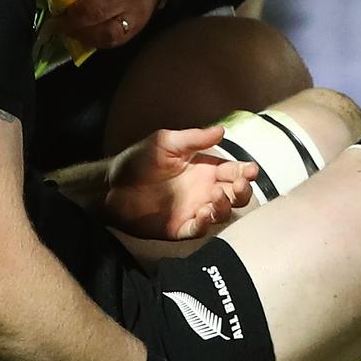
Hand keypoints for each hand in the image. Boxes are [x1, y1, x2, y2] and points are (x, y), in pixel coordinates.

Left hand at [49, 0, 156, 48]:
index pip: (91, 8)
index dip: (69, 17)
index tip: (53, 19)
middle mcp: (128, 5)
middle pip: (97, 26)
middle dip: (73, 29)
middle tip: (57, 28)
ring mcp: (135, 22)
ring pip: (107, 39)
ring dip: (84, 38)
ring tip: (70, 32)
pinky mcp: (136, 32)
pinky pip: (114, 43)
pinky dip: (96, 42)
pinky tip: (86, 36)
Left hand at [104, 126, 255, 239]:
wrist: (110, 185)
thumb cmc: (137, 160)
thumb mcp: (165, 142)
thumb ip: (193, 139)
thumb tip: (222, 130)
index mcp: (203, 168)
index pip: (233, 171)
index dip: (245, 171)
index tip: (250, 170)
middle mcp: (203, 190)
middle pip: (235, 195)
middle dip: (243, 191)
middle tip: (239, 185)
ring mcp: (193, 210)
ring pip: (222, 214)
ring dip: (225, 207)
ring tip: (216, 197)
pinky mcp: (179, 228)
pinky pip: (199, 230)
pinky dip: (205, 224)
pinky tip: (202, 213)